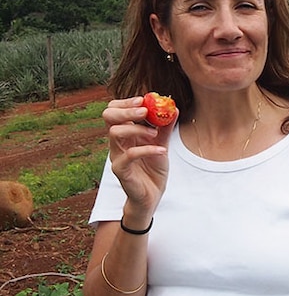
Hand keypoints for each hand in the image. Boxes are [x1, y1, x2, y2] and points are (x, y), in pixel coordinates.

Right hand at [103, 96, 177, 215]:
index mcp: (125, 133)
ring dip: (137, 129)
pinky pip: (128, 156)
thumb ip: (165, 127)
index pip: (114, 110)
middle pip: (109, 116)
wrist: (152, 195)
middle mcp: (117, 142)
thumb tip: (173, 107)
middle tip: (145, 112)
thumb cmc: (153, 169)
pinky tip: (162, 151)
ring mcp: (117, 156)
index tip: (143, 100)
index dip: (126, 102)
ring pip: (115, 133)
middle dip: (127, 110)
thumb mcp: (162, 144)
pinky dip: (146, 150)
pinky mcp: (121, 171)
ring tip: (155, 134)